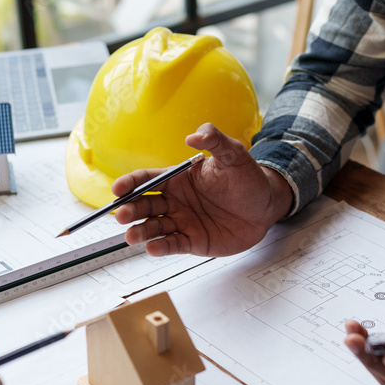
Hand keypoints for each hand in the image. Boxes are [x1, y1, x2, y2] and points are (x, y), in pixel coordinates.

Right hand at [113, 123, 292, 256]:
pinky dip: (161, 247)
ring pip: (154, 227)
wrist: (266, 206)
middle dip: (130, 210)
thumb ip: (214, 140)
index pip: (147, 179)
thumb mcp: (233, 155)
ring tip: (131, 237)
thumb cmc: (247, 178)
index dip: (130, 183)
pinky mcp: (193, 241)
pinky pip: (173, 245)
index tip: (118, 189)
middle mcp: (175, 201)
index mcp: (177, 178)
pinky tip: (152, 248)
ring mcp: (182, 222)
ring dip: (140, 232)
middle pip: (144, 205)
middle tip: (122, 215)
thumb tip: (194, 136)